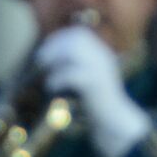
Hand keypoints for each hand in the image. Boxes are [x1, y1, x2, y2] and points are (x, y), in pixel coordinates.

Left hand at [36, 26, 149, 156]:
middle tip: (41, 61)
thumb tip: (49, 57)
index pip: (79, 34)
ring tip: (46, 74)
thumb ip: (76, 66)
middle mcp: (103, 59)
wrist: (114, 123)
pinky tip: (52, 88)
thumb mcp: (89, 79)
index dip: (59, 38)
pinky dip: (56, 79)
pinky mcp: (94, 85)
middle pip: (75, 39)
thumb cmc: (97, 104)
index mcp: (102, 55)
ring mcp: (100, 70)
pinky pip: (70, 74)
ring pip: (72, 52)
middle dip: (54, 47)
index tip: (45, 51)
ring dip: (54, 62)